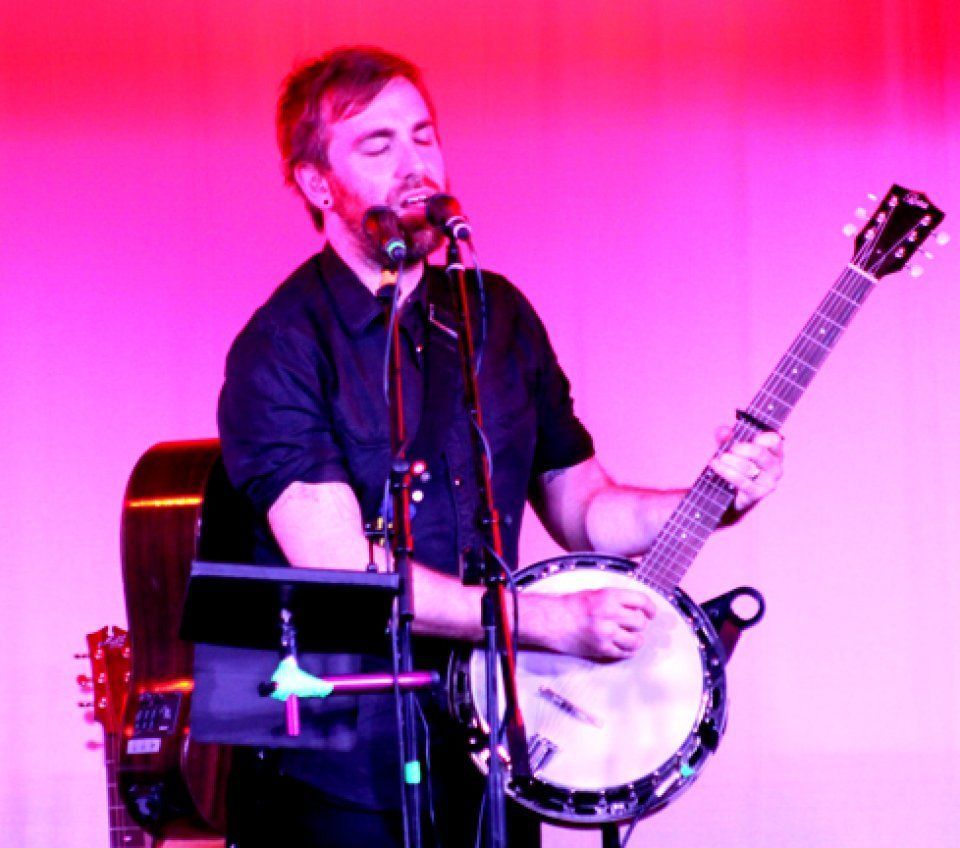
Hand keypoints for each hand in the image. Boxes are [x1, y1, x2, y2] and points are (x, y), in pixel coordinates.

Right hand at [533, 588, 655, 660]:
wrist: (552, 620)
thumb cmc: (570, 606)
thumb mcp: (595, 593)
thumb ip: (616, 599)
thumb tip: (637, 607)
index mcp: (608, 596)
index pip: (641, 601)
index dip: (650, 608)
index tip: (651, 613)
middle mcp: (609, 614)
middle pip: (641, 622)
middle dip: (640, 624)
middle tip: (635, 625)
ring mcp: (606, 633)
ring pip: (636, 640)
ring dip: (637, 639)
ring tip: (632, 638)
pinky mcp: (601, 649)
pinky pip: (624, 653)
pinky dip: (627, 651)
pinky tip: (624, 647)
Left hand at [709, 426, 783, 512]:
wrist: (730, 494)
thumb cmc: (735, 465)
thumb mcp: (729, 447)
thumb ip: (725, 436)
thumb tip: (724, 432)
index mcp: (774, 453)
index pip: (774, 440)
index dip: (760, 436)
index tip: (745, 438)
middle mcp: (775, 468)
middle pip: (760, 453)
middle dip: (741, 449)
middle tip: (730, 449)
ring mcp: (768, 483)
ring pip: (749, 468)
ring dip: (731, 461)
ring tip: (720, 458)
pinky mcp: (757, 494)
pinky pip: (742, 482)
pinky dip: (726, 472)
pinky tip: (716, 466)